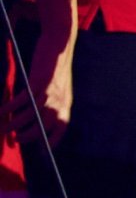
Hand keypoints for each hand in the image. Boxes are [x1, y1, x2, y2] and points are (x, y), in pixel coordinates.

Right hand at [12, 29, 73, 146]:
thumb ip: (50, 106)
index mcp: (66, 106)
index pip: (60, 130)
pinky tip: (0, 111)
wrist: (59, 44)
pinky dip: (9, 108)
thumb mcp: (58, 90)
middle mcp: (60, 102)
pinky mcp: (40, 82)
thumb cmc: (55, 70)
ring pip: (29, 116)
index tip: (40, 152)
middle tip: (13, 140)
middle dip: (26, 136)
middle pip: (42, 127)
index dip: (50, 142)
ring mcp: (50, 93)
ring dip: (13, 124)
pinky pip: (21, 101)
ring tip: (2, 128)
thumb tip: (34, 121)